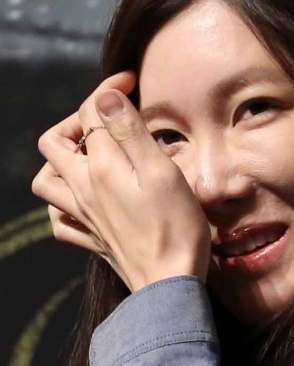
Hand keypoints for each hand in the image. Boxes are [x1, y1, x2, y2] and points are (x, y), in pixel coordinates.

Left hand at [32, 71, 210, 291]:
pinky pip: (60, 221)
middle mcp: (83, 190)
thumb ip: (129, 131)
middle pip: (54, 144)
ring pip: (47, 183)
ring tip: (88, 157)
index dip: (108, 89)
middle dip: (76, 122)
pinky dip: (62, 204)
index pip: (90, 112)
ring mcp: (84, 217)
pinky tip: (82, 200)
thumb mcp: (161, 171)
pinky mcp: (92, 240)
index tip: (132, 82)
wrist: (169, 284)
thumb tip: (104, 97)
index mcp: (100, 167)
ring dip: (60, 163)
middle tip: (107, 120)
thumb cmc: (175, 228)